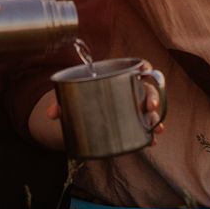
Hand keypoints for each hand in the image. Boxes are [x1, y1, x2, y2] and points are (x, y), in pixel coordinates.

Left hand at [40, 74, 165, 148]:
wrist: (75, 118)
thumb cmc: (75, 100)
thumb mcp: (67, 99)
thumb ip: (59, 103)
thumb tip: (52, 113)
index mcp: (114, 77)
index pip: (134, 68)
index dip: (143, 68)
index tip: (145, 71)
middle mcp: (127, 92)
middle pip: (146, 89)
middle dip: (152, 96)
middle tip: (150, 106)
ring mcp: (130, 109)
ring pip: (149, 111)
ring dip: (155, 118)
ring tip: (157, 128)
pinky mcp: (129, 126)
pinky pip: (144, 128)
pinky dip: (150, 134)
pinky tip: (152, 140)